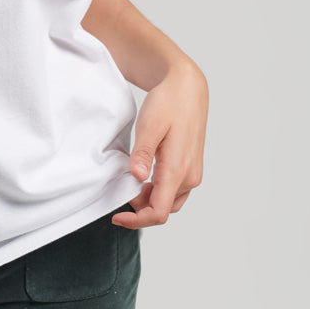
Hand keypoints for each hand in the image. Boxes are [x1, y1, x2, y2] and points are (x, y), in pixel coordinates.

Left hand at [112, 59, 208, 229]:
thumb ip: (143, 153)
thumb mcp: (150, 125)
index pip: (158, 212)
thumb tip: (137, 178)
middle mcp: (190, 176)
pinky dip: (157, 191)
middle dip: (139, 211)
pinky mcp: (191, 166)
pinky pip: (174, 189)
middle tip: (116, 196)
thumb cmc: (169, 102)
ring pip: (169, 201)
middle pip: (163, 210)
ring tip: (127, 186)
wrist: (188, 87)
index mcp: (178, 169)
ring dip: (148, 201)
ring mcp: (193, 172)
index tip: (117, 217)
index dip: (136, 221)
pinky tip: (142, 178)